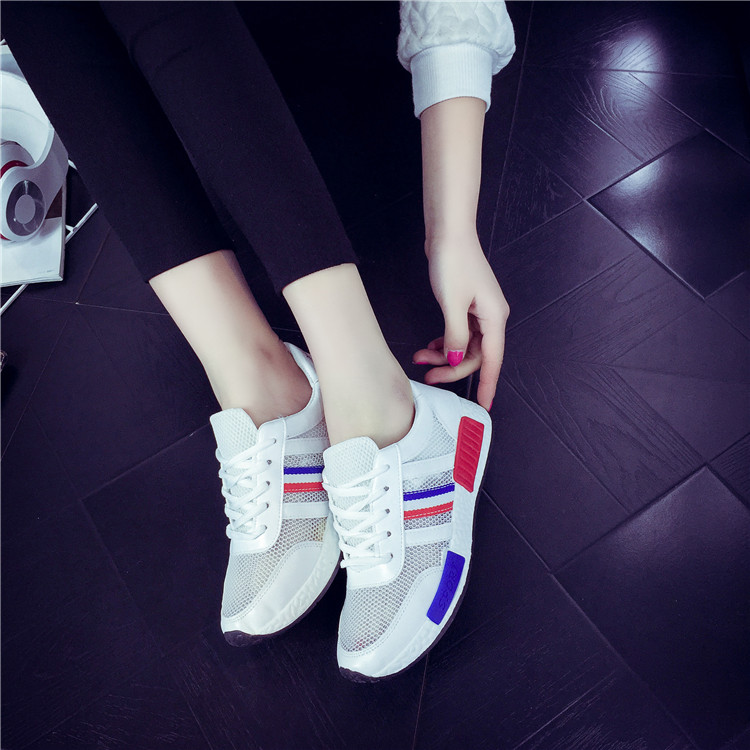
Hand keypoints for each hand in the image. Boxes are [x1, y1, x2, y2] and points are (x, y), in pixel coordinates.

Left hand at [413, 235, 508, 410]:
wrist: (448, 232)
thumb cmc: (453, 261)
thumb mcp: (452, 303)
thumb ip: (455, 337)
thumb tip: (456, 361)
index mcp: (494, 317)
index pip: (493, 360)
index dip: (487, 384)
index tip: (484, 406)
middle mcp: (491, 317)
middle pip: (475, 355)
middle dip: (451, 368)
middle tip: (428, 374)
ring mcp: (479, 311)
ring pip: (464, 346)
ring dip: (444, 354)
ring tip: (420, 357)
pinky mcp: (466, 306)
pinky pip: (458, 334)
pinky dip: (444, 342)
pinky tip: (430, 346)